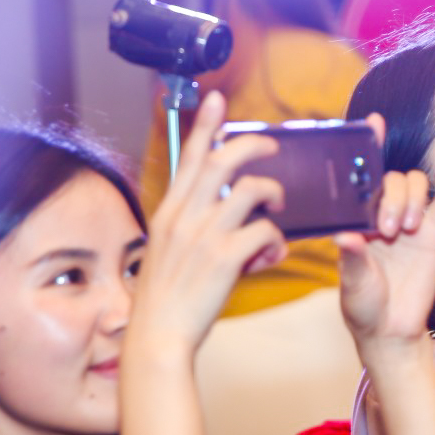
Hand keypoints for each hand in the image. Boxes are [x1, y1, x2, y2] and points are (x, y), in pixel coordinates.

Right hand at [128, 91, 285, 356]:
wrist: (157, 336)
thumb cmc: (168, 298)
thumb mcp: (170, 251)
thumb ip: (196, 228)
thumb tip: (236, 218)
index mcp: (169, 211)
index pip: (189, 156)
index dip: (206, 124)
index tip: (217, 99)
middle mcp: (184, 216)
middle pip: (225, 159)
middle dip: (255, 145)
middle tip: (273, 148)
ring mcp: (204, 235)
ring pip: (253, 190)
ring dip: (274, 197)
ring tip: (277, 213)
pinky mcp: (226, 258)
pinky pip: (266, 232)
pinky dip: (276, 242)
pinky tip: (271, 255)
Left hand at [335, 114, 434, 350]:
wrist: (391, 330)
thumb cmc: (363, 305)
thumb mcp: (352, 284)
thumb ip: (351, 259)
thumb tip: (345, 237)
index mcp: (357, 218)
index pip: (362, 177)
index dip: (368, 148)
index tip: (371, 124)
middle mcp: (383, 213)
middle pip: (390, 179)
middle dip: (389, 198)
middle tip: (386, 230)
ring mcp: (410, 221)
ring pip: (414, 185)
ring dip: (410, 199)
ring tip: (405, 231)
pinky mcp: (434, 234)